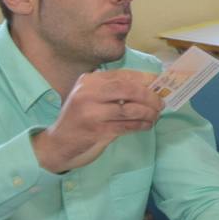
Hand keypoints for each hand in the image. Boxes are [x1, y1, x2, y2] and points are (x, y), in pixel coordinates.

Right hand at [31, 70, 160, 172]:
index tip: (160, 83)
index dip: (145, 79)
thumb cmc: (81, 119)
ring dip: (148, 113)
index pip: (123, 75)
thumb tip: (150, 86)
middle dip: (149, 96)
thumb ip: (114, 90)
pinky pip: (126, 126)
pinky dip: (140, 125)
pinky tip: (146, 125)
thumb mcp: (92, 98)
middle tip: (161, 103)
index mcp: (89, 80)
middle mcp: (88, 93)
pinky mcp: (96, 130)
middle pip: (128, 89)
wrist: (57, 144)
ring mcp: (91, 112)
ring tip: (155, 116)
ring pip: (130, 109)